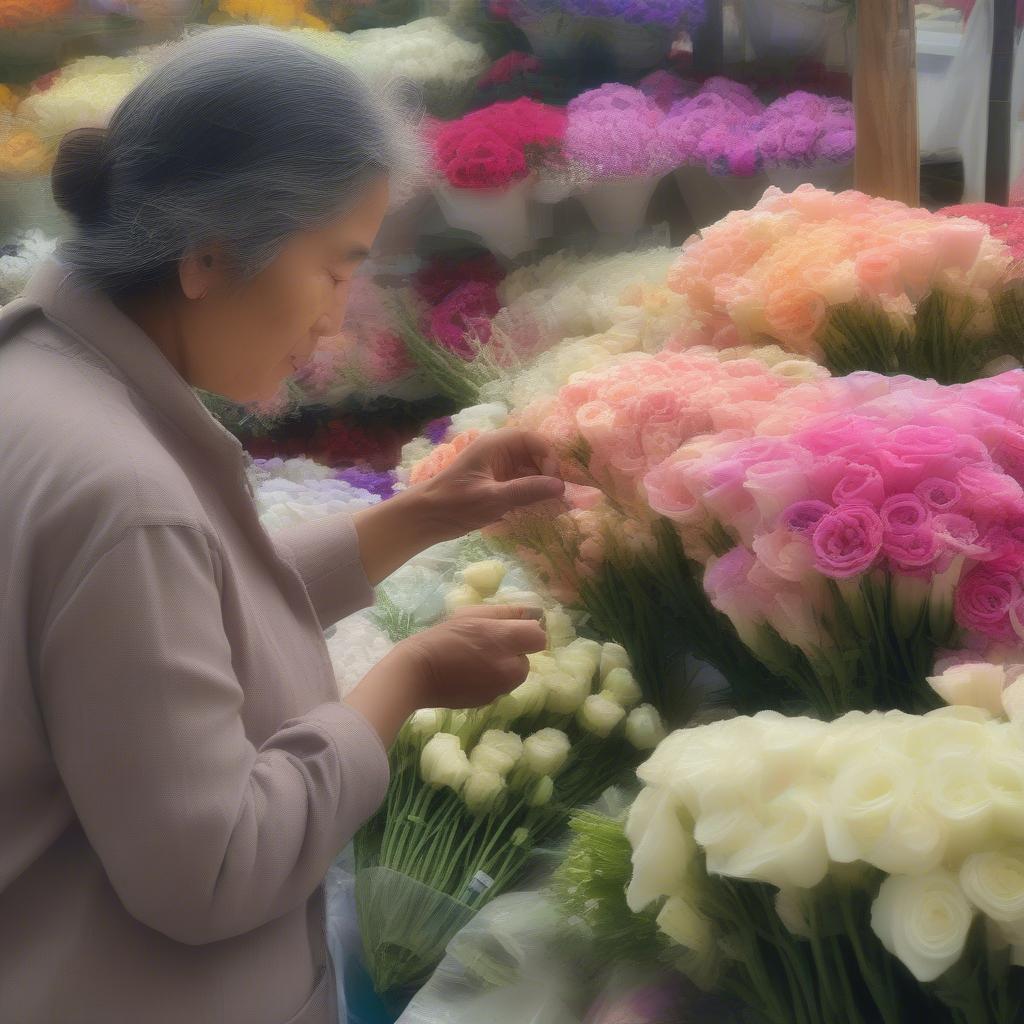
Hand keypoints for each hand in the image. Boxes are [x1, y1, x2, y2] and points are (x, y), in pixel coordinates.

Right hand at [346, 606, 546, 744]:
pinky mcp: (489, 702)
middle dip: (513, 652)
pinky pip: (500, 687)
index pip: (539, 637)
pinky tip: (468, 674)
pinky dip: (491, 681)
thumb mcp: (471, 615)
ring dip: (504, 667)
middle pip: (527, 659)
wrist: (415, 674)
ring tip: (476, 660)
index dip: (527, 632)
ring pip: (514, 675)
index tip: (511, 631)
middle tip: (487, 645)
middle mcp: (509, 667)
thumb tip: (532, 613)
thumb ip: (505, 613)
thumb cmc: (441, 638)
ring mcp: (500, 688)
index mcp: (505, 641)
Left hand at [419, 428, 564, 536]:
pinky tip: (537, 508)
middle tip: (555, 495)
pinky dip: (531, 493)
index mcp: (495, 445)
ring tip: (550, 504)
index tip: (553, 480)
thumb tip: (561, 486)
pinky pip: (520, 483)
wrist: (426, 519)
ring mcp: (497, 468)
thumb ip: (527, 491)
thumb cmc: (454, 503)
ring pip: (528, 469)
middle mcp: (498, 452)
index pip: (532, 439)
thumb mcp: (492, 498)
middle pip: (533, 454)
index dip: (547, 456)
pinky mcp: (495, 484)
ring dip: (540, 484)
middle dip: (547, 471)